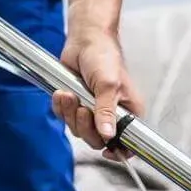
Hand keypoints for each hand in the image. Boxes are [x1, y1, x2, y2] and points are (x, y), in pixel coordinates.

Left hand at [53, 24, 144, 161]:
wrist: (85, 39)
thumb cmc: (104, 56)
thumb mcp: (108, 85)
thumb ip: (106, 111)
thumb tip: (107, 135)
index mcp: (128, 112)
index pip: (128, 142)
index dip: (119, 150)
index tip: (107, 151)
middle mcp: (112, 115)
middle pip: (97, 140)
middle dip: (85, 125)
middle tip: (83, 108)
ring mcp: (93, 111)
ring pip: (79, 130)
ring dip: (70, 113)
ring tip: (70, 94)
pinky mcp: (76, 105)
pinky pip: (65, 118)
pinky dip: (61, 107)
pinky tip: (63, 93)